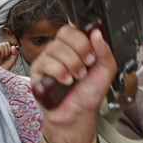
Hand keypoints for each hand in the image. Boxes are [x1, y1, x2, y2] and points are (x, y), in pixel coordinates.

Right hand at [0, 42, 18, 70]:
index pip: (7, 44)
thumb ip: (15, 53)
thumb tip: (13, 46)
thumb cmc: (2, 70)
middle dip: (6, 53)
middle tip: (3, 60)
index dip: (9, 51)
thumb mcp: (11, 61)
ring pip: (2, 45)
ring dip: (3, 54)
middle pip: (5, 44)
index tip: (7, 58)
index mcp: (2, 51)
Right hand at [32, 25, 115, 142]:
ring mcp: (47, 58)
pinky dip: (59, 72)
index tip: (92, 55)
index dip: (83, 38)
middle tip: (86, 66)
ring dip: (71, 64)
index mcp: (75, 46)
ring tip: (76, 78)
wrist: (78, 114)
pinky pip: (45, 62)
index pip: (74, 27)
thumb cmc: (88, 93)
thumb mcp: (105, 71)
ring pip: (56, 48)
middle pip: (65, 33)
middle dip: (80, 51)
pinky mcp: (37, 71)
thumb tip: (97, 33)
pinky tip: (65, 81)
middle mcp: (60, 49)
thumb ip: (105, 51)